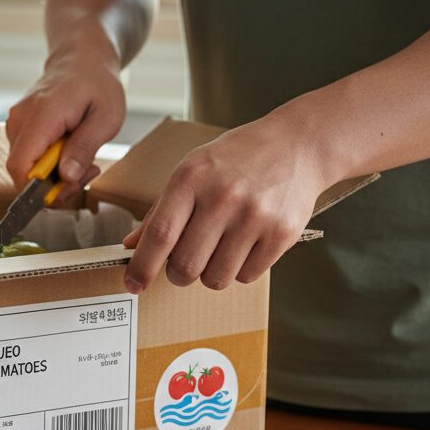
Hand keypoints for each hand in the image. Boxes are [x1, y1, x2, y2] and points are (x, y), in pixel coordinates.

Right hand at [6, 40, 125, 198]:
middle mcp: (20, 120)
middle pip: (21, 172)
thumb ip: (84, 148)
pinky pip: (28, 159)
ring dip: (54, 175)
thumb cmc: (97, 84)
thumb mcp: (106, 117)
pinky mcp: (18, 129)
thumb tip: (66, 177)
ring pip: (25, 169)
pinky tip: (69, 152)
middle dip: (54, 185)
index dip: (39, 189)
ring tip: (83, 159)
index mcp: (41, 115)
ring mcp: (16, 124)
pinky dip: (49, 165)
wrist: (81, 59)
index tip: (69, 187)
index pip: (20, 166)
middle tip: (86, 172)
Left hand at [123, 112, 329, 292]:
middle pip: (186, 266)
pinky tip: (245, 245)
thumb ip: (160, 211)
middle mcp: (223, 196)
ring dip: (211, 274)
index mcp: (192, 178)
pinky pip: (247, 276)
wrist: (297, 145)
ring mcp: (255, 216)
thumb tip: (132, 246)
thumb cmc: (236, 160)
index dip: (142, 267)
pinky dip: (240, 270)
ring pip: (216, 278)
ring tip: (219, 249)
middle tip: (184, 263)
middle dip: (178, 274)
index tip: (133, 285)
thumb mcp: (191, 171)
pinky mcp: (282, 233)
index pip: (160, 234)